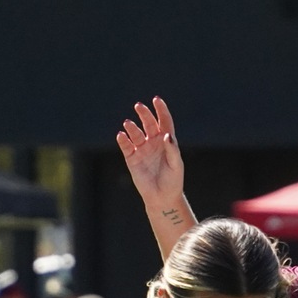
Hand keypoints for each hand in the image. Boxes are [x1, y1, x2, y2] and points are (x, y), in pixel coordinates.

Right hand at [117, 98, 185, 212]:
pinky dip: (123, 140)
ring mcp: (142, 149)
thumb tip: (166, 135)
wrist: (162, 197)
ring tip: (128, 123)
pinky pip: (126, 146)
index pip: (164, 121)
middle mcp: (153, 142)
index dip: (161, 110)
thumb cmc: (173, 181)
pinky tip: (121, 135)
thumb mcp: (176, 165)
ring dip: (132, 127)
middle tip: (138, 106)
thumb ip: (172, 150)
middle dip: (144, 114)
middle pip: (148, 123)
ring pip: (136, 133)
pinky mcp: (132, 159)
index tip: (156, 100)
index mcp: (166, 141)